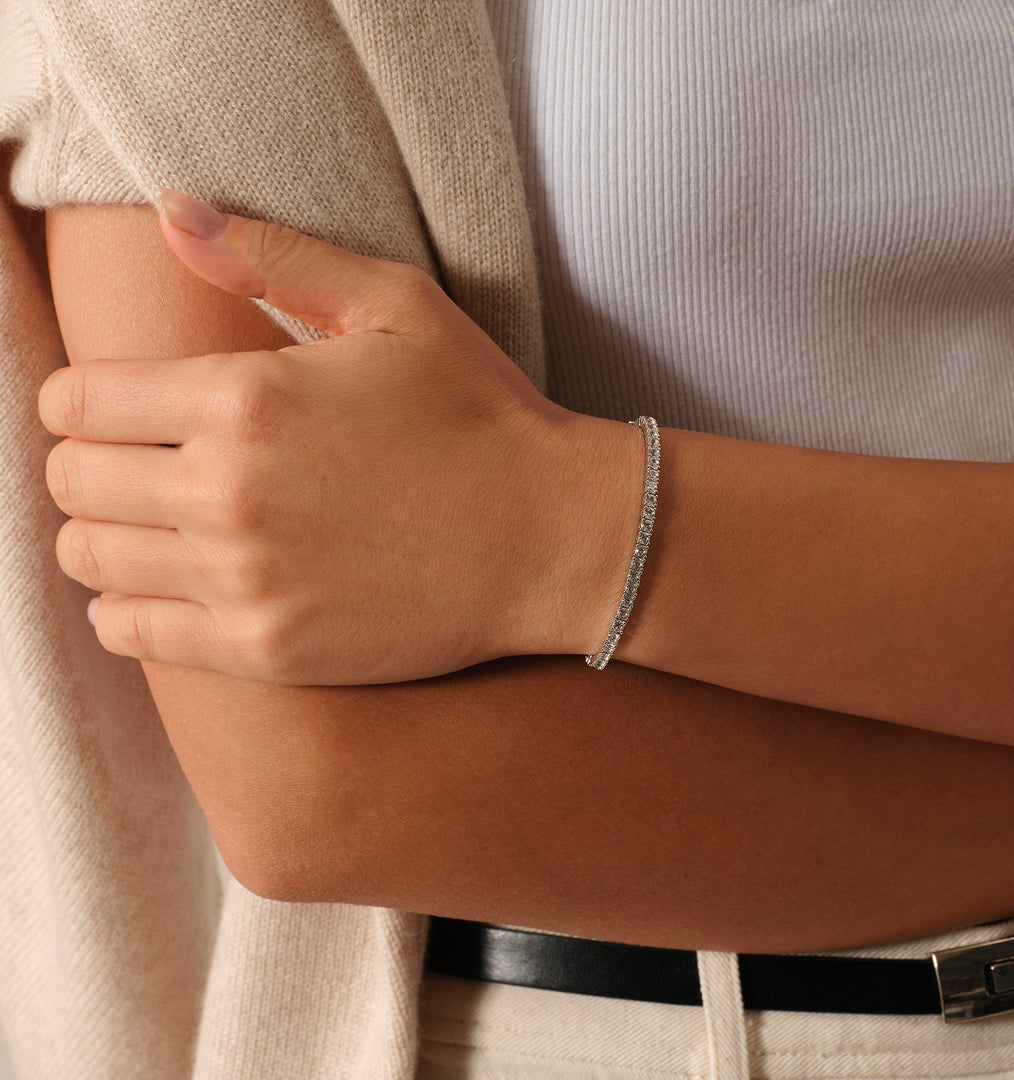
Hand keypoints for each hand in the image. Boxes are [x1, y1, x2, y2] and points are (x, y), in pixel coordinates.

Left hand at [39, 192, 635, 682]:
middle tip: (141, 464)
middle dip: (89, 465)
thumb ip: (271, 255)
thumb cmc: (481, 414)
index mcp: (246, 398)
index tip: (118, 408)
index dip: (82, 400)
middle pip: (71, 482)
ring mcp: (247, 581)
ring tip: (155, 524)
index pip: (77, 402)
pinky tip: (171, 586)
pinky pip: (133, 633)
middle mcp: (230, 493)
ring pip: (90, 558)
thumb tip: (168, 211)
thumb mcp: (395, 307)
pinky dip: (127, 607)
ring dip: (103, 535)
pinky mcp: (271, 650)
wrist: (555, 536)